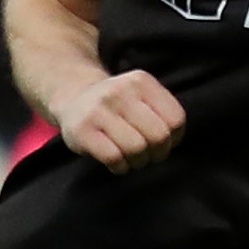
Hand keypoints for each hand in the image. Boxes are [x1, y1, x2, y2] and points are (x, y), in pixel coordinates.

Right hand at [54, 68, 185, 172]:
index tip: (164, 142)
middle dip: (158, 153)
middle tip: (149, 154)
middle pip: (158, 135)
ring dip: (138, 161)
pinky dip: (120, 166)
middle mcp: (120, 92)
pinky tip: (117, 162)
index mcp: (141, 82)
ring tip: (132, 158)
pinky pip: (114, 157)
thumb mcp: (141, 95)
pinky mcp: (82, 130)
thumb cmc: (116, 105)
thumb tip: (174, 141)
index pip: (175, 119)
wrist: (73, 97)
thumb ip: (161, 111)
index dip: (175, 138)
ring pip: (136, 148)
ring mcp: (98, 110)